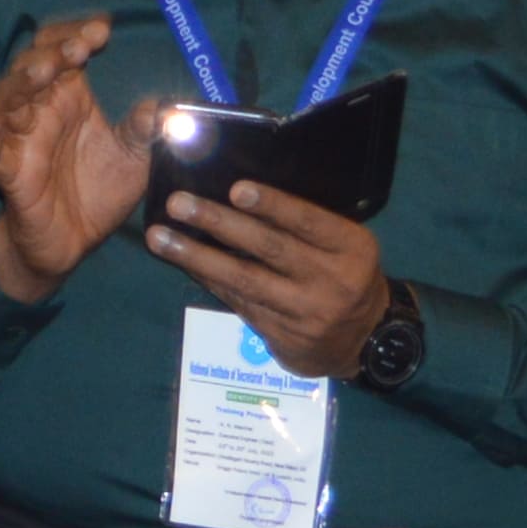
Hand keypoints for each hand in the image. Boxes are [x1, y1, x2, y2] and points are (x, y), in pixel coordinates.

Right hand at [0, 14, 162, 302]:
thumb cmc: (99, 190)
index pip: (62, 49)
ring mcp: (18, 137)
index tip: (103, 30)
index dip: (76, 33)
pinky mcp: (6, 170)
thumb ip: (144, 132)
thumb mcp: (133, 159)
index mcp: (69, 96)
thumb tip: (159, 108)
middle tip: (80, 48)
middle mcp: (40, 109)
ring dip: (22, 81)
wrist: (74, 242)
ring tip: (44, 71)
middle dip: (53, 52)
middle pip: (32, 65)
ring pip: (6, 97)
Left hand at [142, 175, 396, 378]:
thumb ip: (309, 224)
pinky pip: (238, 301)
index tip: (235, 188)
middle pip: (269, 248)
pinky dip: (208, 280)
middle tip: (179, 203)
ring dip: (197, 257)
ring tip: (160, 237)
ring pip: (244, 280)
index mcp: (351, 248)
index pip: (308, 222)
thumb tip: (245, 188)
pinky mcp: (282, 335)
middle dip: (219, 223)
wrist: (366, 340)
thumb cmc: (348, 273)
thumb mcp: (347, 245)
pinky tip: (183, 262)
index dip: (272, 205)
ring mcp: (305, 312)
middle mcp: (330, 281)